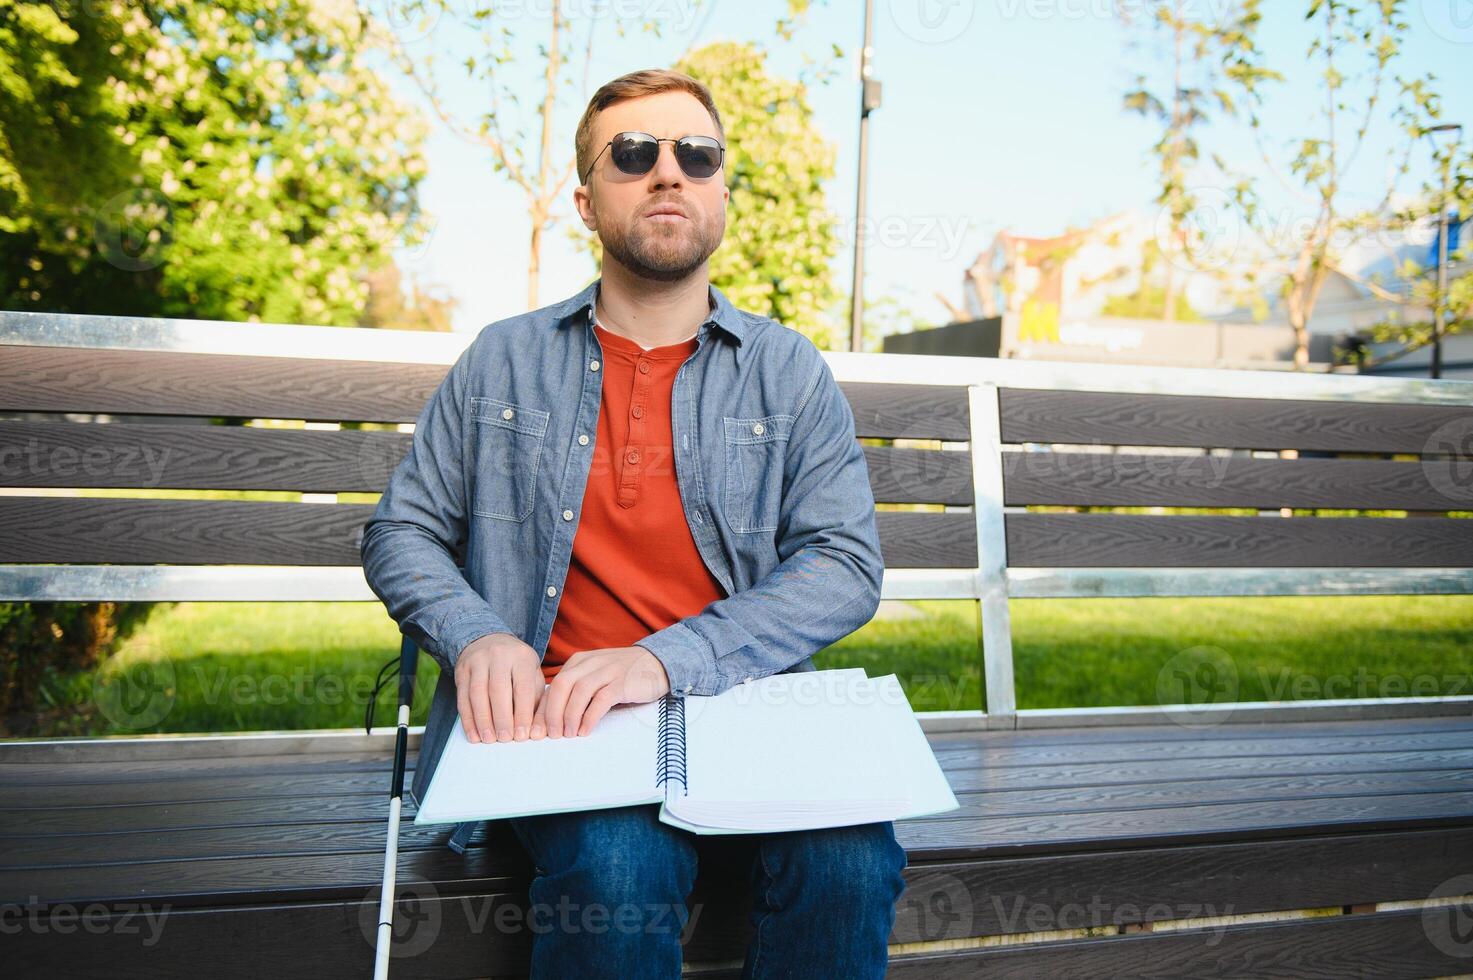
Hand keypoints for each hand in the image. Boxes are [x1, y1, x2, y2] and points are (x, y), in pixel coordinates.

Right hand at [454, 632, 542, 743]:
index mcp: (521, 657)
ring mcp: (477, 661)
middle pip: (498, 689)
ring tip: (489, 739)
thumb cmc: (516, 665)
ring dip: (482, 720)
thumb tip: (535, 729)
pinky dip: (468, 719)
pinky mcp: (462, 671)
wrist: (489, 640)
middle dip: (501, 718)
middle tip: (505, 739)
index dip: (522, 713)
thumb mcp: (532, 674)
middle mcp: (499, 656)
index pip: (522, 687)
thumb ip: (535, 698)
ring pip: (477, 693)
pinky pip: (462, 697)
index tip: (522, 735)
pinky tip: (474, 734)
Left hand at [531, 646, 669, 739]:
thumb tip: (552, 718)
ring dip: (570, 715)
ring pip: (579, 692)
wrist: (657, 663)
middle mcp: (590, 663)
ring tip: (567, 734)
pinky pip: (601, 699)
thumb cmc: (622, 676)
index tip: (536, 731)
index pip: (553, 685)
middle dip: (552, 712)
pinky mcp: (622, 682)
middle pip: (562, 686)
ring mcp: (607, 671)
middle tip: (551, 734)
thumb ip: (576, 691)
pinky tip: (585, 730)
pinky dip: (590, 716)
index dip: (543, 710)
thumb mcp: (595, 677)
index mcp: (578, 662)